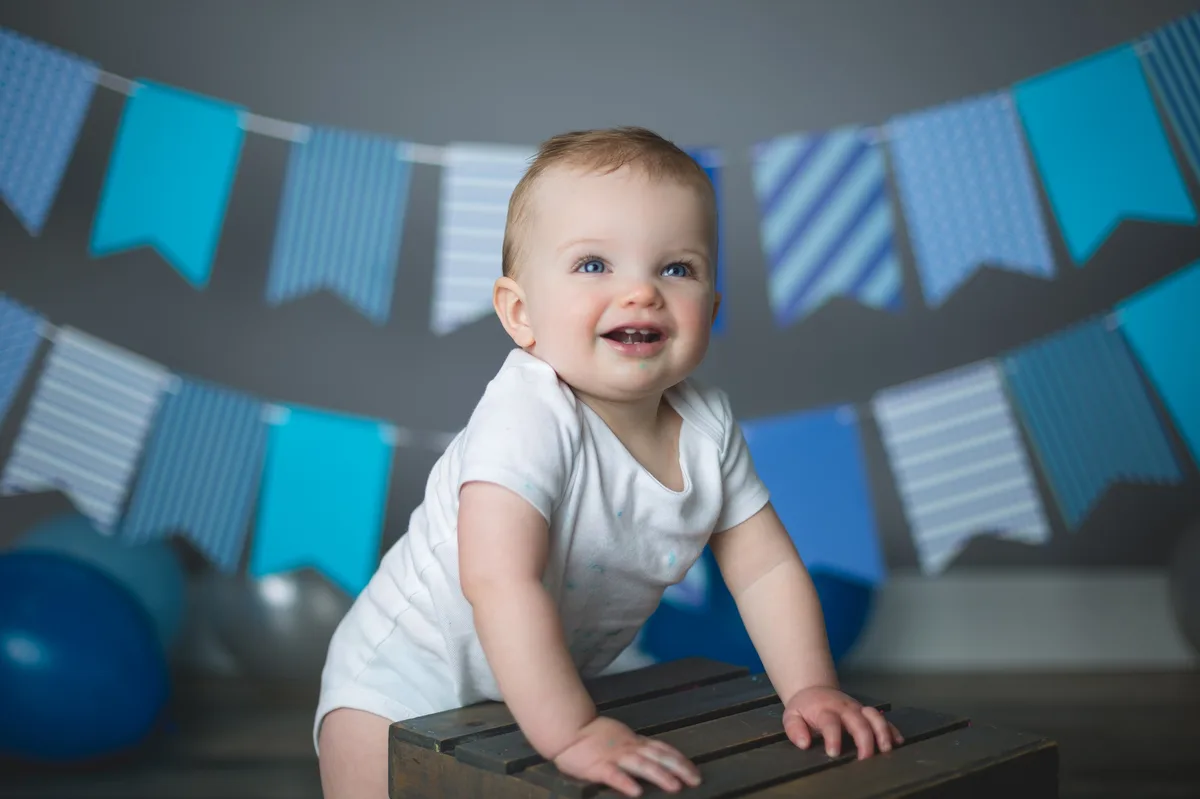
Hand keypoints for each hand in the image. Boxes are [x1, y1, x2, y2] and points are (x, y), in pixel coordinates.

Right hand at [552, 716, 701, 796]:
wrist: (568, 730)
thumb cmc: (593, 736)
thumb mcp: (620, 737)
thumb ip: (636, 747)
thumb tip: (655, 757)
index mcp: (634, 742)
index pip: (662, 749)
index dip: (680, 760)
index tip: (695, 771)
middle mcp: (629, 747)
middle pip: (659, 757)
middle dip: (679, 768)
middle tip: (695, 780)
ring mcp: (615, 756)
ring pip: (642, 765)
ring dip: (660, 775)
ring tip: (674, 787)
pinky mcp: (599, 766)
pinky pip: (614, 775)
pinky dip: (626, 783)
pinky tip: (636, 792)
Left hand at [781, 685, 903, 759]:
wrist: (814, 690)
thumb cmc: (804, 707)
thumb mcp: (791, 715)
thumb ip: (795, 729)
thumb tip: (804, 743)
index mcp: (825, 710)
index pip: (830, 722)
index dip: (833, 737)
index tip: (834, 753)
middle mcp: (844, 708)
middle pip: (858, 721)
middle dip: (864, 739)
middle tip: (865, 758)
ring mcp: (858, 709)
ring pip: (874, 717)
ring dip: (882, 732)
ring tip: (886, 749)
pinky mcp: (866, 713)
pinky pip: (882, 719)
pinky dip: (891, 729)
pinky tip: (897, 740)